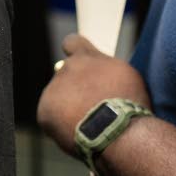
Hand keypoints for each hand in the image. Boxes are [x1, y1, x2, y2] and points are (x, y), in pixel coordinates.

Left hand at [37, 34, 149, 157]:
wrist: (120, 132)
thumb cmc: (131, 105)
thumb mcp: (125, 75)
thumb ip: (104, 68)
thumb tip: (94, 71)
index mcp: (86, 57)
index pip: (72, 43)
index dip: (75, 53)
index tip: (79, 63)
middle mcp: (65, 69)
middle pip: (67, 77)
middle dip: (78, 89)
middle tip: (96, 107)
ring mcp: (52, 90)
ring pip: (59, 99)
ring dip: (70, 108)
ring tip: (91, 124)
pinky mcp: (44, 112)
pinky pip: (52, 118)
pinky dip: (62, 125)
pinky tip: (80, 132)